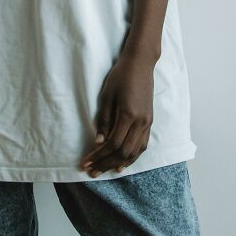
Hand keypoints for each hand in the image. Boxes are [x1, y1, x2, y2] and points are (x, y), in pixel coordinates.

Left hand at [79, 51, 154, 177]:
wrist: (140, 63)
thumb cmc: (120, 75)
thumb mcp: (106, 95)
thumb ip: (104, 120)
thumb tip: (99, 143)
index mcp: (129, 115)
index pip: (113, 144)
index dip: (99, 156)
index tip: (86, 162)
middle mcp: (141, 122)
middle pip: (123, 153)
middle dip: (106, 164)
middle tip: (91, 171)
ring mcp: (147, 123)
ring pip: (135, 153)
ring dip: (118, 163)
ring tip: (104, 170)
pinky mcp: (149, 122)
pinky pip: (142, 146)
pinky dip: (132, 157)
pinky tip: (122, 163)